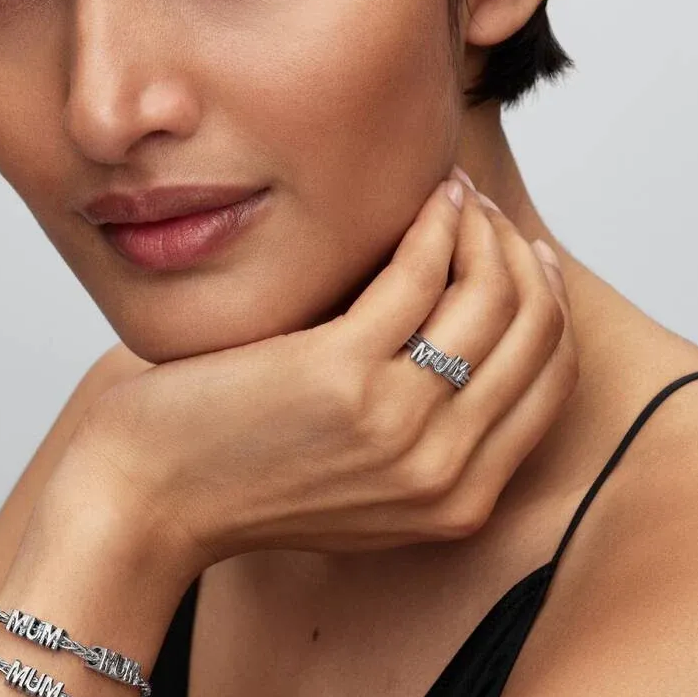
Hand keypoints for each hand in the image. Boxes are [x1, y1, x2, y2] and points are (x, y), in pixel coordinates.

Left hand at [53, 172, 577, 575]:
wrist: (145, 500)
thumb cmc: (242, 474)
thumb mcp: (363, 481)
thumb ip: (428, 432)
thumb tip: (470, 327)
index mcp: (459, 500)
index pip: (551, 382)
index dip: (550, 306)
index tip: (523, 257)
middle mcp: (443, 471)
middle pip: (535, 332)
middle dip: (520, 255)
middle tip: (485, 215)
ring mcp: (397, 426)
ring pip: (491, 296)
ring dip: (482, 229)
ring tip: (454, 195)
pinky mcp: (341, 374)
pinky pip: (421, 273)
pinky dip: (435, 222)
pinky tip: (428, 196)